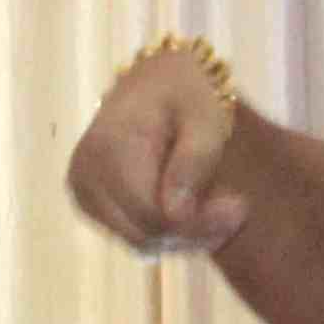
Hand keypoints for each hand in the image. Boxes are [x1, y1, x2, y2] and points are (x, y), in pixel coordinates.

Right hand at [65, 39, 248, 256]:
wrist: (152, 81)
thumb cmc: (185, 93)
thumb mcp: (205, 118)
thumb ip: (194, 161)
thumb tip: (176, 212)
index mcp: (109, 147)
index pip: (152, 213)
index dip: (199, 222)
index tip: (241, 209)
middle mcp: (85, 173)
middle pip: (144, 233)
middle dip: (194, 232)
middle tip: (237, 212)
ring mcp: (82, 191)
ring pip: (138, 241)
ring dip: (183, 236)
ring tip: (218, 208)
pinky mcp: (88, 202)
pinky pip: (131, 235)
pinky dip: (165, 231)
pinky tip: (191, 208)